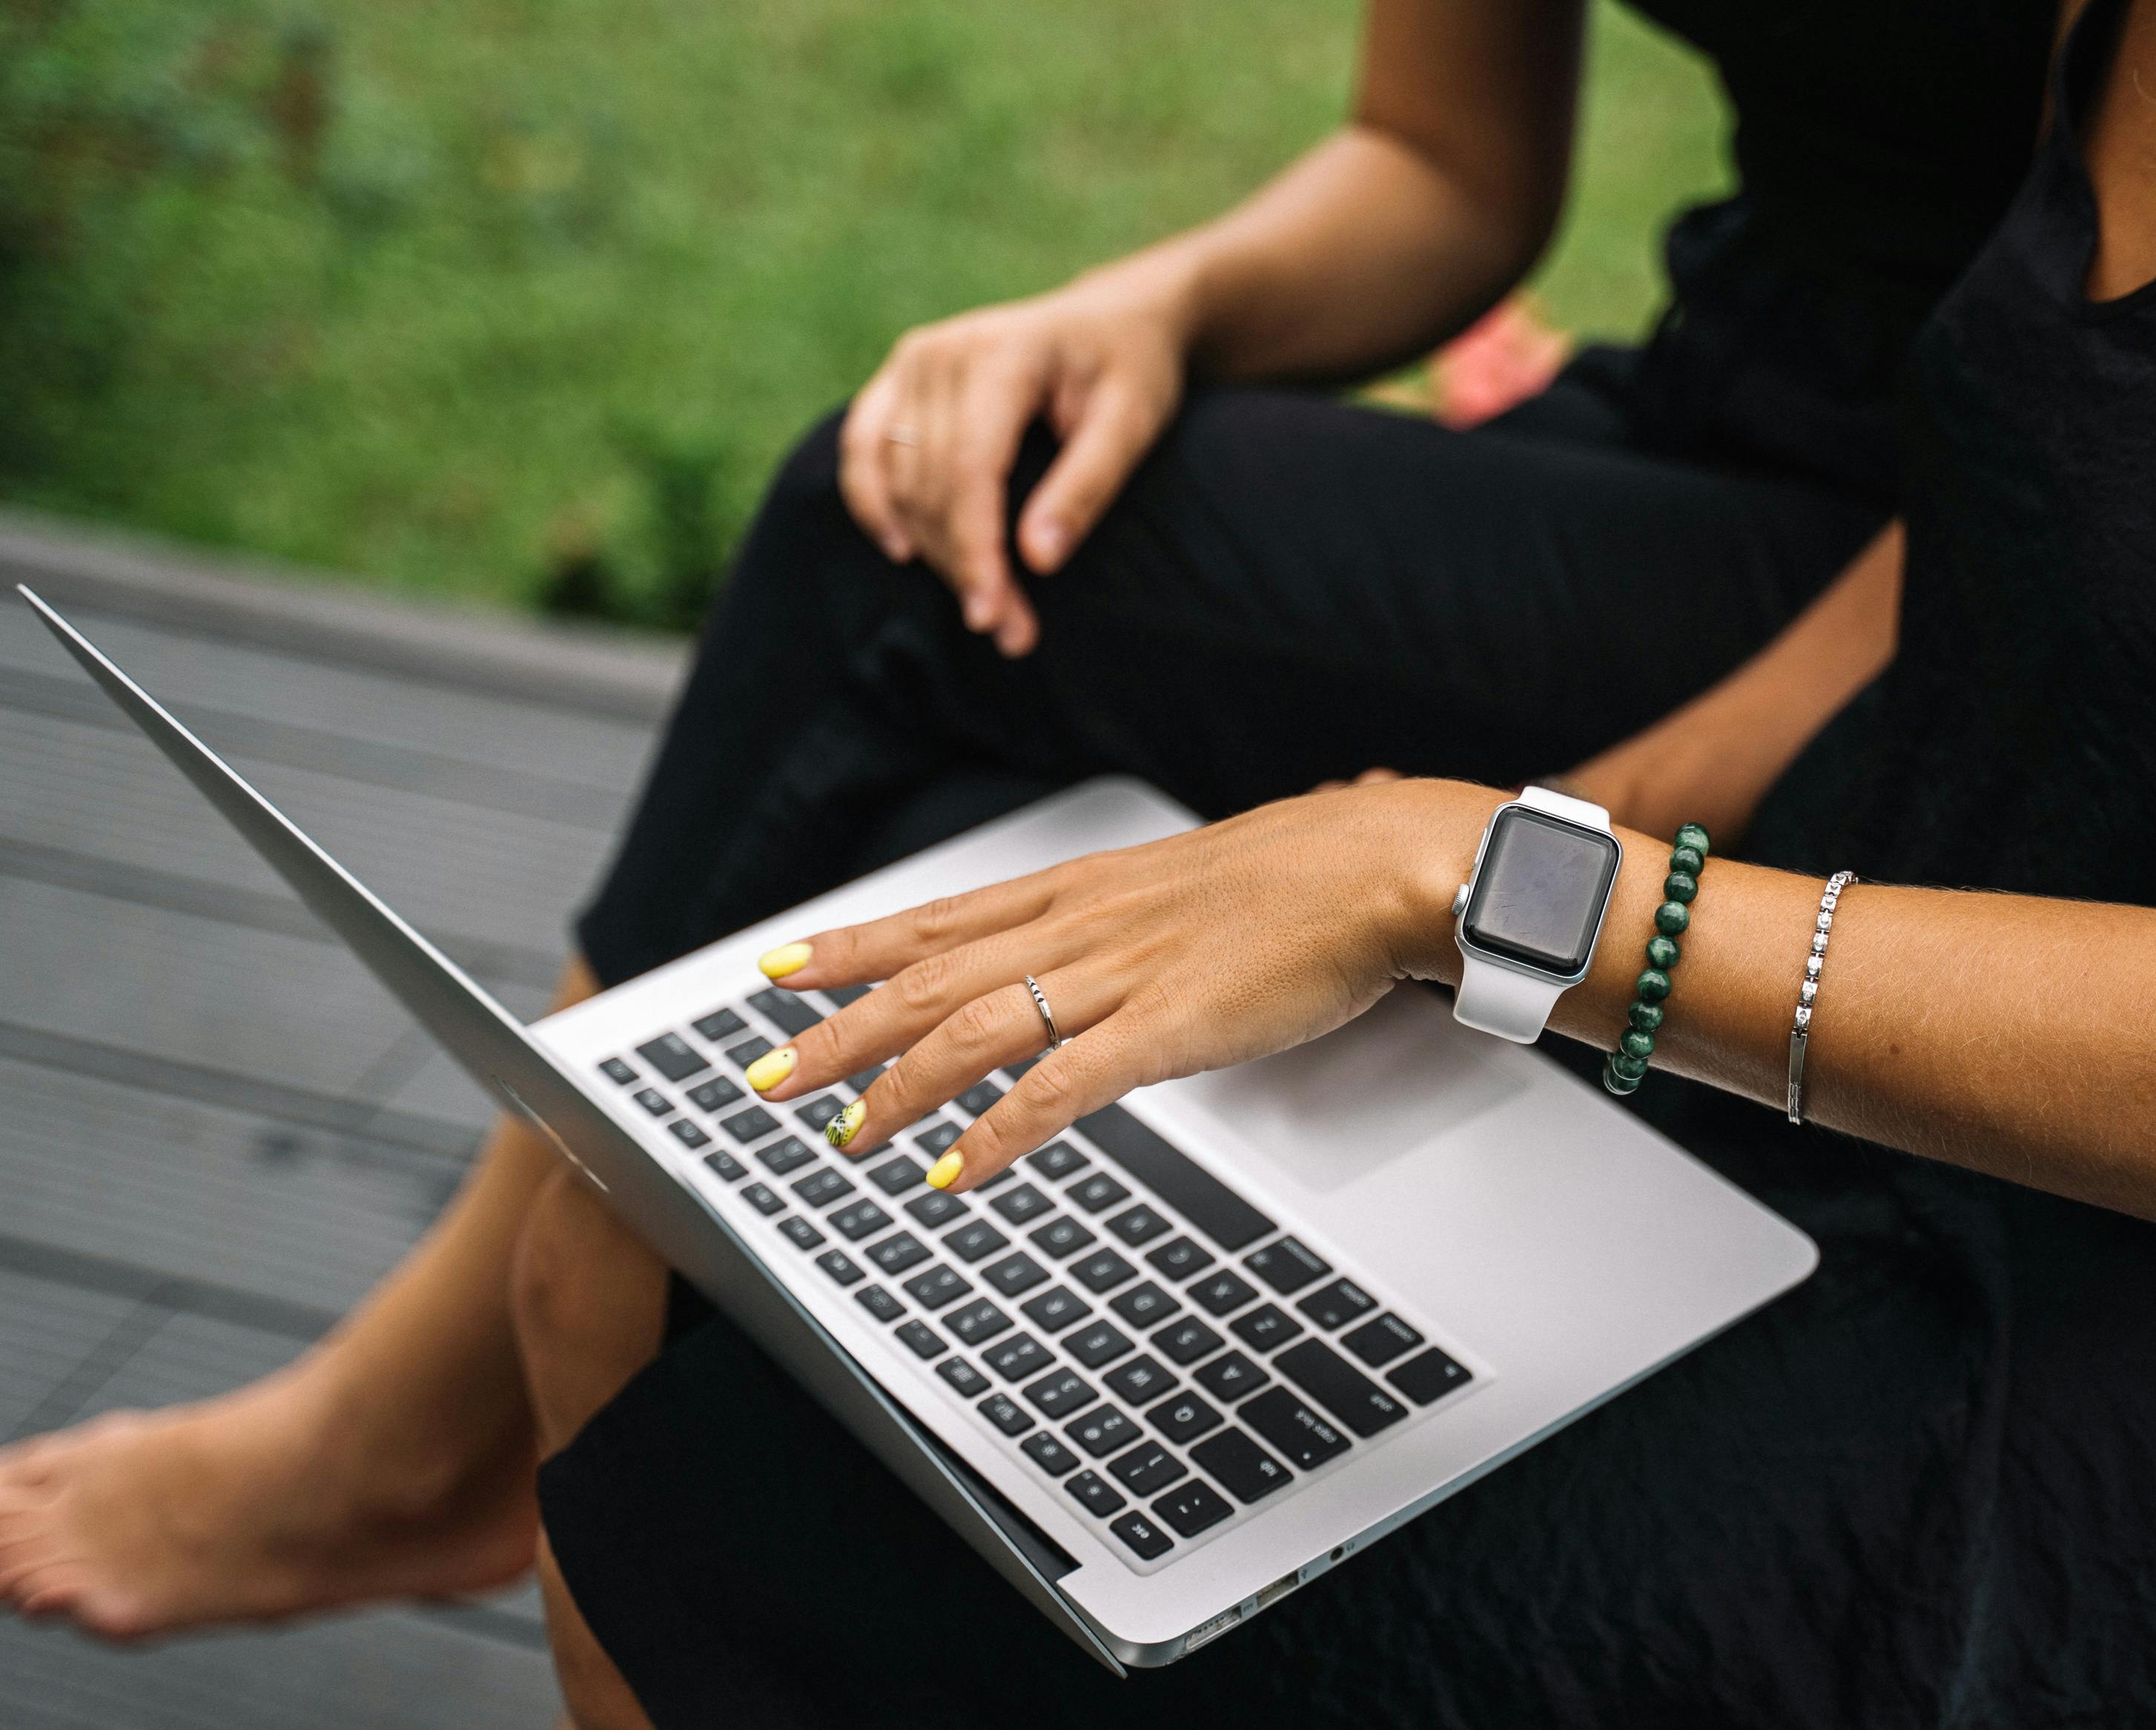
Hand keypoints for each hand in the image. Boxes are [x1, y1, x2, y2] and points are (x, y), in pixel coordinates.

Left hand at [740, 779, 1497, 1188]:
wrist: (1382, 865)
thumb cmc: (1304, 878)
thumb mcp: (1189, 887)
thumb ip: (1130, 922)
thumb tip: (1097, 956)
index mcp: (1083, 889)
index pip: (939, 919)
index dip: (851, 947)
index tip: (779, 970)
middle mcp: (1082, 925)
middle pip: (928, 978)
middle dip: (837, 1029)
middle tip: (764, 1079)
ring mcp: (1120, 974)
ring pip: (973, 1030)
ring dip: (897, 1088)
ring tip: (844, 1138)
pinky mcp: (1168, 1026)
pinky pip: (1059, 1089)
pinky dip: (996, 1134)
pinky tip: (954, 1173)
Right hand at [840, 262, 1193, 656]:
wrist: (1113, 317)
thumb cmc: (1131, 369)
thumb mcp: (1133, 423)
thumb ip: (1086, 487)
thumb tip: (1038, 560)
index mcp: (1003, 351)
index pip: (971, 468)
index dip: (975, 549)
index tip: (994, 616)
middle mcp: (942, 351)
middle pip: (931, 483)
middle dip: (965, 566)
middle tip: (1012, 632)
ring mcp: (911, 360)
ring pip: (897, 479)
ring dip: (931, 551)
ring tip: (986, 607)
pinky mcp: (897, 378)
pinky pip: (862, 449)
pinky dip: (873, 503)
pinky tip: (903, 550)